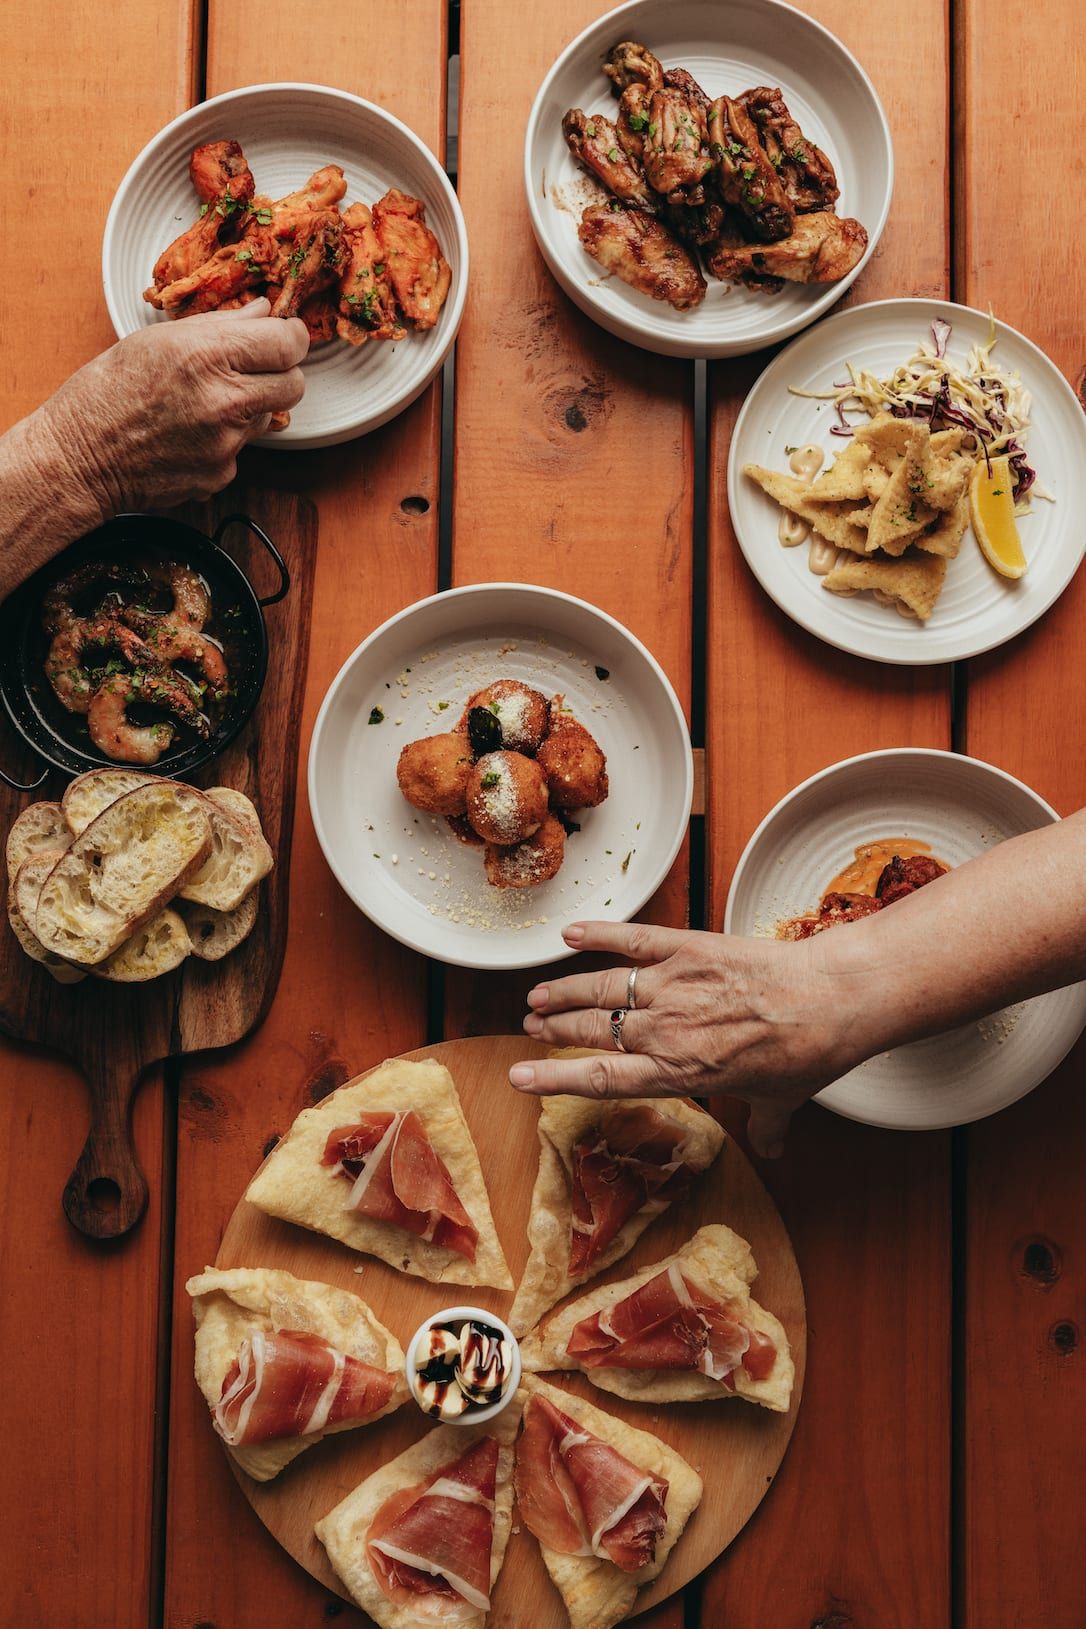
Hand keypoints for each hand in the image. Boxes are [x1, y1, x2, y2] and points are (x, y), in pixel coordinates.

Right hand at [38, 299, 307, 515]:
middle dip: (280, 373)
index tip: (285, 336)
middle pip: (294, 385)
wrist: (81, 457)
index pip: (288, 343)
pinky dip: (223, 441)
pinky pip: (242, 450)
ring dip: (248, 408)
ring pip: (268, 418)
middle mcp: (224, 401)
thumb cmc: (108, 392)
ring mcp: (226, 443)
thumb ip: (220, 325)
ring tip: (203, 404)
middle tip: (254, 369)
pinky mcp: (222, 474)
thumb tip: (262, 312)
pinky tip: (189, 435)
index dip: (291, 337)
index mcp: (208, 355)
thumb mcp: (158, 339)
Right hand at [511, 920, 867, 1156]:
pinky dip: (598, 933)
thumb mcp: (780, 1101)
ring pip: (600, 988)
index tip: (520, 1077)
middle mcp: (664, 1031)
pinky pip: (632, 939)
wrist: (830, 1000)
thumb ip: (768, 1126)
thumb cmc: (806, 1054)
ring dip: (564, 990)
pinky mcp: (687, 948)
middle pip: (591, 1030)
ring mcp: (672, 986)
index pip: (601, 1080)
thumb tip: (776, 1150)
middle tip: (531, 1025)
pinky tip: (570, 933)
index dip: (555, 1078)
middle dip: (554, 1027)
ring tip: (538, 995)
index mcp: (679, 1073)